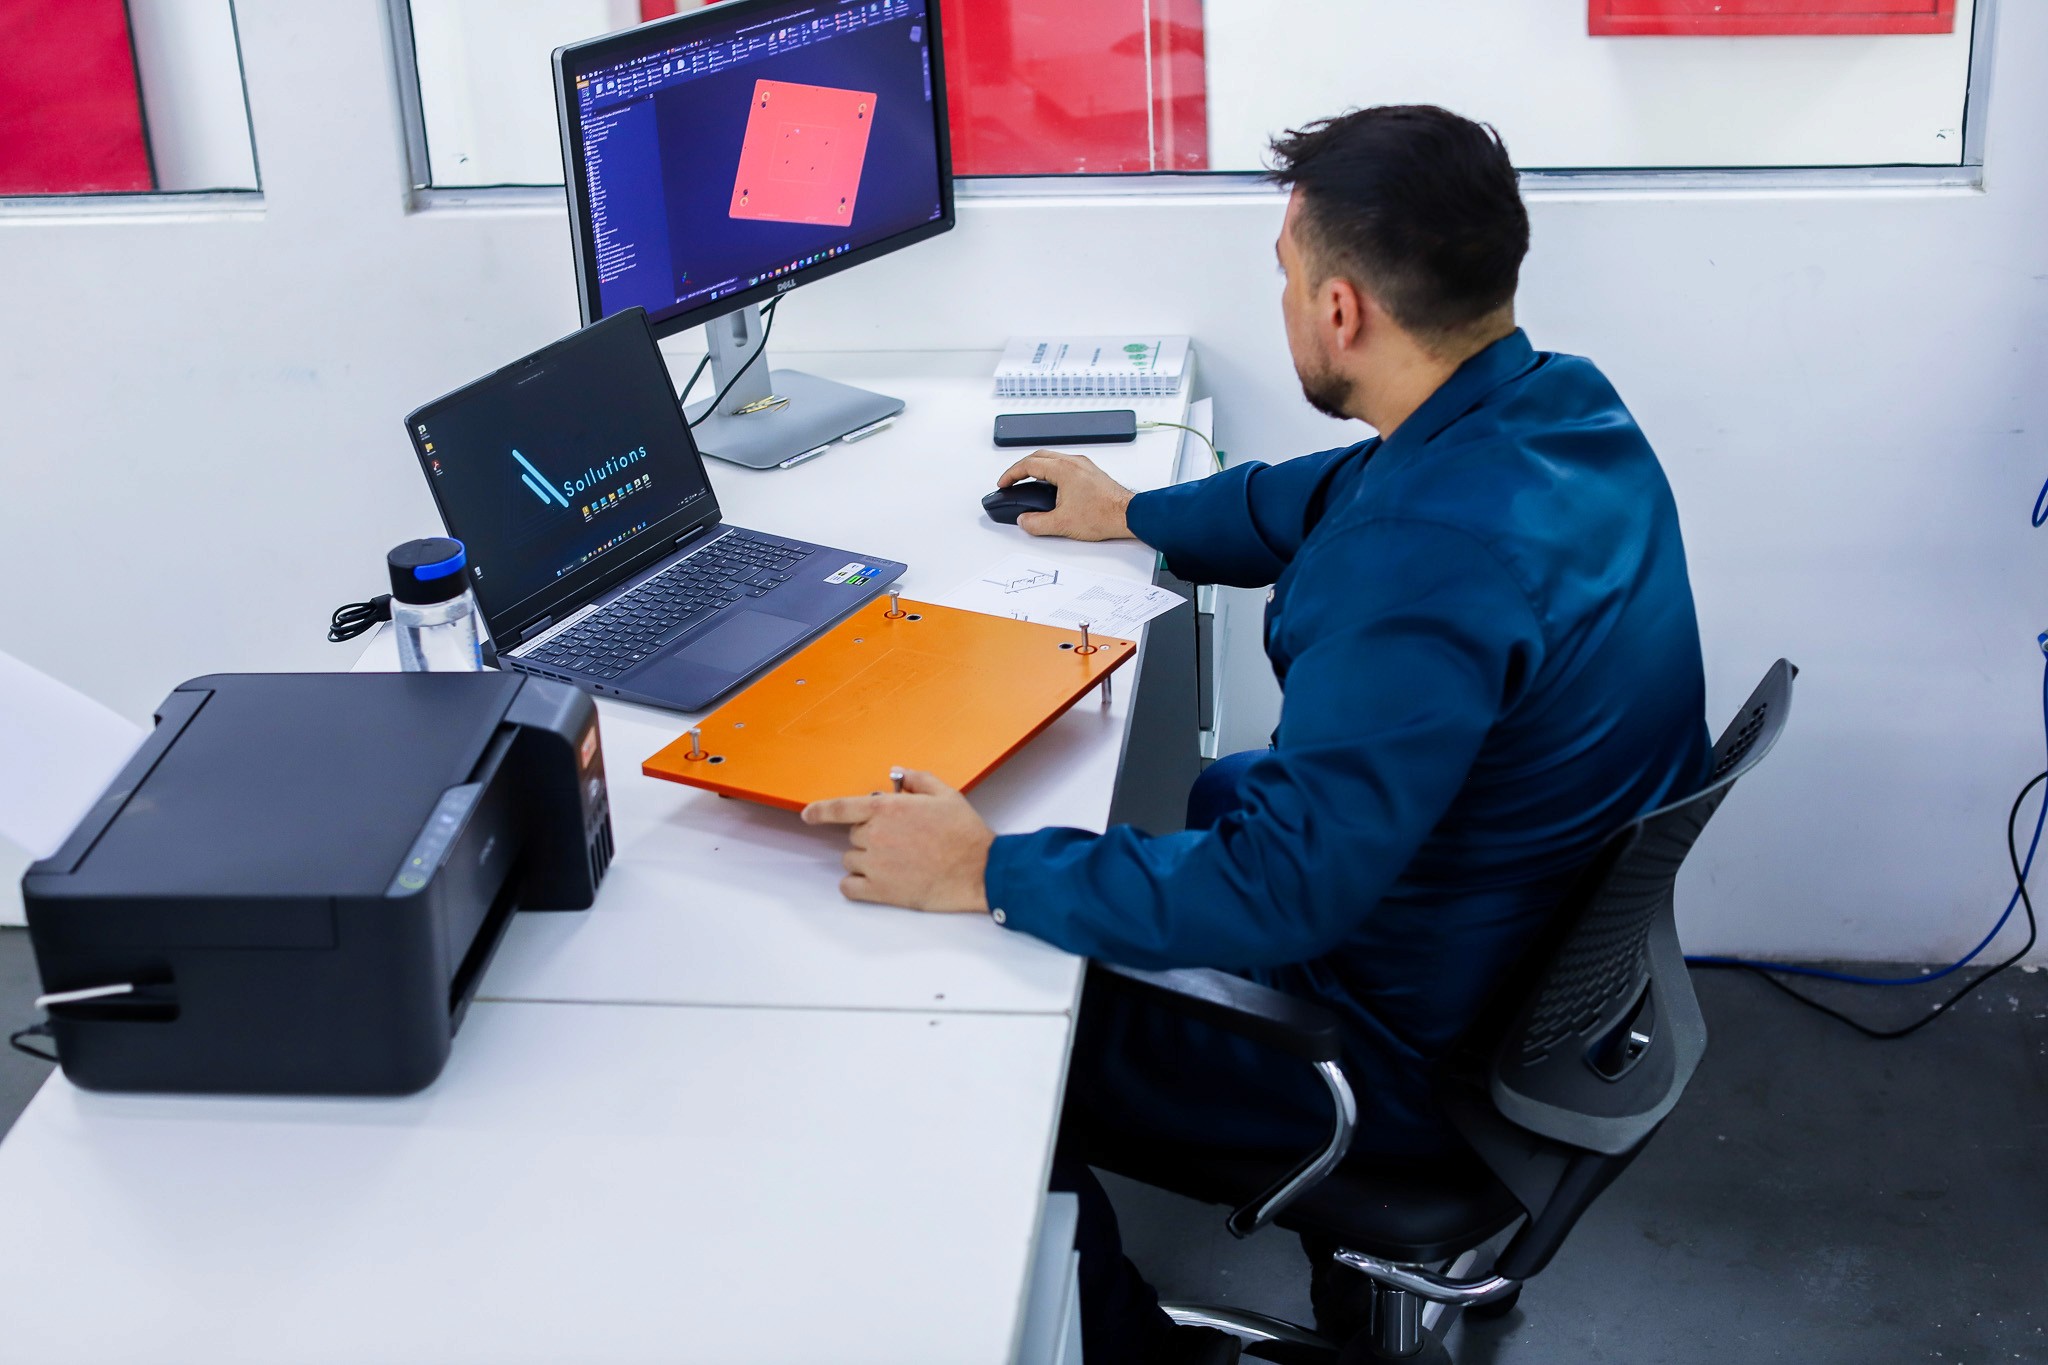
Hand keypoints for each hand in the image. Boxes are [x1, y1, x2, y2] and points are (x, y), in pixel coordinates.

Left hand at [801, 769, 994, 911]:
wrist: (979, 870)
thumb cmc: (964, 833)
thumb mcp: (945, 794)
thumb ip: (917, 780)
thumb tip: (899, 775)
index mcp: (887, 809)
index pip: (840, 808)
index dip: (820, 811)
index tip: (808, 815)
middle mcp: (875, 835)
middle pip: (854, 834)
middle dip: (872, 835)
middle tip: (901, 840)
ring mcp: (876, 864)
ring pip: (851, 860)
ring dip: (866, 859)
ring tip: (897, 862)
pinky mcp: (881, 891)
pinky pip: (849, 887)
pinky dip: (856, 884)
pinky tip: (874, 881)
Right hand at [997, 451, 1135, 540]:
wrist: (1128, 515)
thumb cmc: (1103, 515)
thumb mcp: (1061, 524)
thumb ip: (1036, 523)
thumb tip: (1024, 521)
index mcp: (1063, 469)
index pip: (1028, 464)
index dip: (1011, 474)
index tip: (1004, 483)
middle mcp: (1074, 462)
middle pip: (1039, 456)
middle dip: (1021, 468)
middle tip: (1012, 480)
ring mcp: (1084, 466)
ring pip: (1053, 458)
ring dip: (1037, 468)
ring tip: (1028, 482)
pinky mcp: (1091, 472)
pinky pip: (1064, 464)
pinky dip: (1051, 471)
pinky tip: (1051, 486)